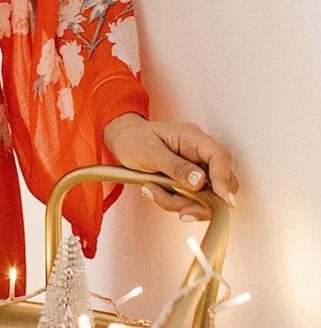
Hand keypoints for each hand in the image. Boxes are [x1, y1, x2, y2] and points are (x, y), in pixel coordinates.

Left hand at [102, 113, 238, 220]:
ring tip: (153, 191)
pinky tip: (154, 191)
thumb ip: (175, 166)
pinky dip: (174, 201)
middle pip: (220, 182)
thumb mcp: (149, 151)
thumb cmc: (133, 139)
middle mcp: (199, 153)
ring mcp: (196, 168)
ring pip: (206, 197)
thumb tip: (200, 181)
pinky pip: (191, 200)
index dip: (224, 180)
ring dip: (181, 203)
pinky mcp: (190, 182)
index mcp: (192, 137)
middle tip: (181, 210)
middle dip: (201, 202)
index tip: (224, 201)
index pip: (219, 157)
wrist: (122, 141)